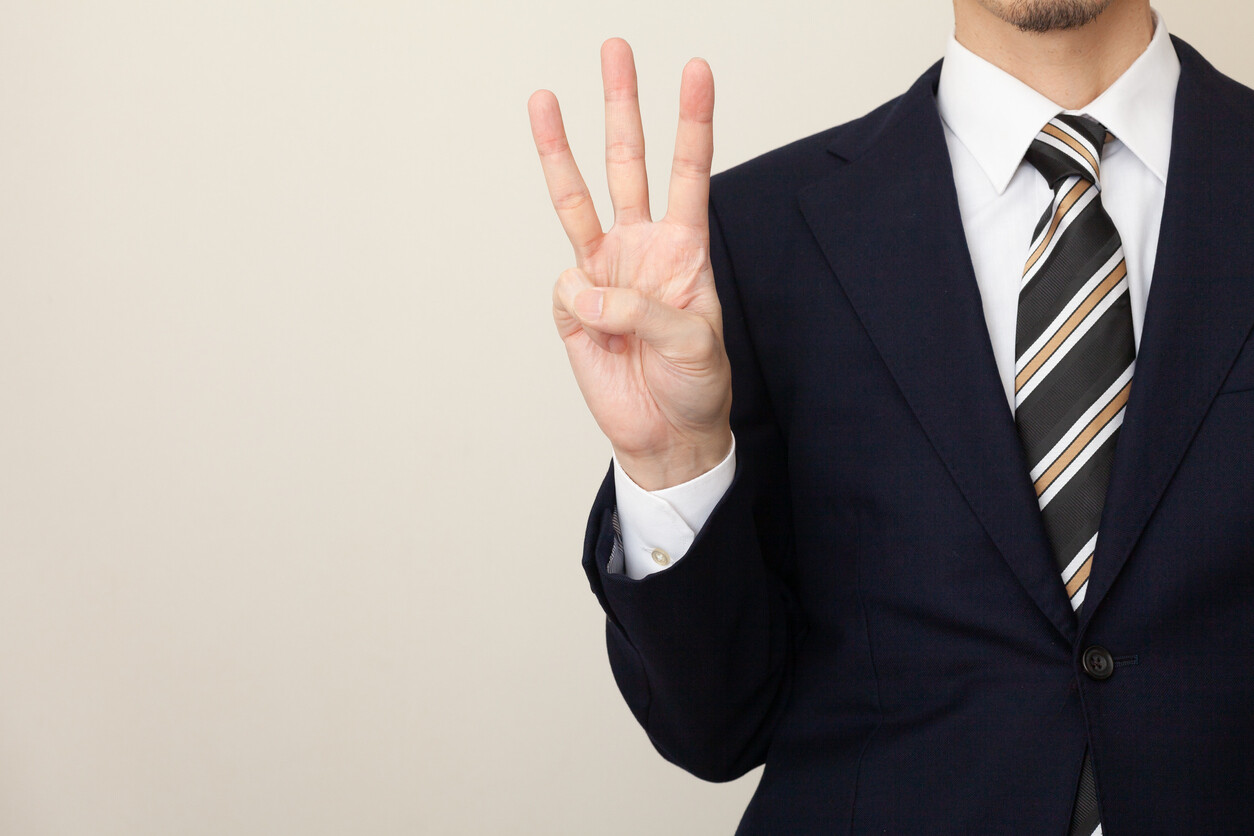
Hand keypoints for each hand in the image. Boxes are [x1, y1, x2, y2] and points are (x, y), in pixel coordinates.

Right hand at [529, 39, 732, 489]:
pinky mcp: (574, 309)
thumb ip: (641, 311)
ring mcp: (604, 274)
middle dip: (622, 107)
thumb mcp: (692, 344)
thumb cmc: (696, 385)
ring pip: (577, 200)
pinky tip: (598, 333)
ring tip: (543, 99)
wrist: (664, 435)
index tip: (697, 71)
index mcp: (683, 249)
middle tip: (616, 50)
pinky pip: (566, 291)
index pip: (688, 172)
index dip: (693, 122)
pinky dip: (580, 308)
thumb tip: (585, 287)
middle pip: (628, 164)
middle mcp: (641, 249)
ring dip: (560, 149)